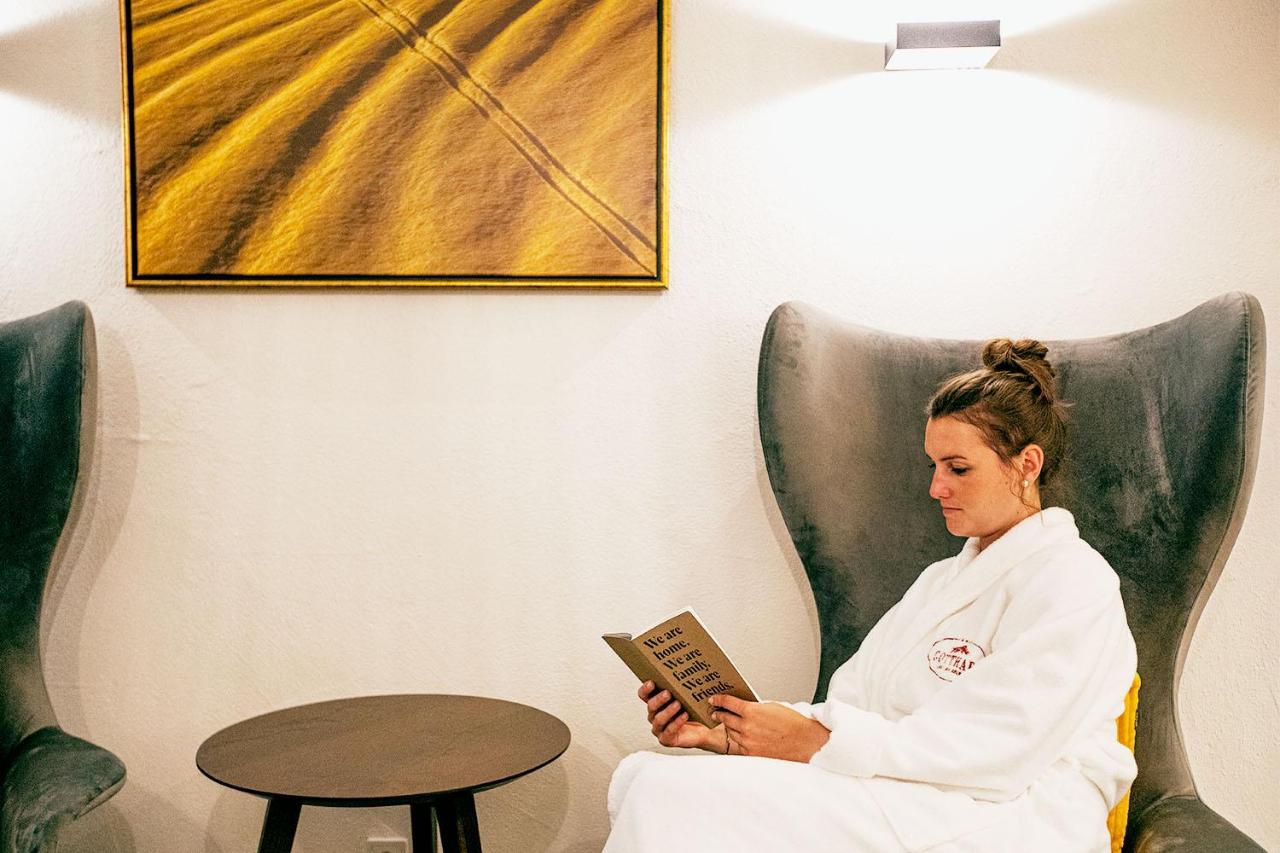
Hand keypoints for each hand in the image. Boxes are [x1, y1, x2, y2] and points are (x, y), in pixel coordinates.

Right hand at [638, 681, 725, 752]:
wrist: (704, 729)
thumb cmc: (694, 711)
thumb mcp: (687, 697)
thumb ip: (682, 686)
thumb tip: (686, 668)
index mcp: (656, 703)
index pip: (643, 695)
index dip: (645, 689)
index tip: (651, 682)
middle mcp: (654, 715)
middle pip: (650, 706)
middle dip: (658, 699)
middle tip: (668, 693)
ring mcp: (659, 728)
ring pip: (658, 719)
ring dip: (668, 711)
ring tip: (678, 704)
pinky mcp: (666, 739)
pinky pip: (668, 731)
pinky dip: (676, 723)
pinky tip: (684, 716)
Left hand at [709, 694, 830, 761]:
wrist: (805, 742)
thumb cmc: (792, 723)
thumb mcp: (771, 706)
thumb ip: (754, 707)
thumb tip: (742, 707)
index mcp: (751, 711)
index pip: (727, 702)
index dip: (718, 700)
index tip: (713, 699)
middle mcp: (747, 727)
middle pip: (725, 718)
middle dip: (719, 714)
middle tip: (716, 712)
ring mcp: (748, 741)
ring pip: (731, 732)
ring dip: (729, 727)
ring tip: (729, 724)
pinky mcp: (751, 753)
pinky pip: (739, 745)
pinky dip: (739, 740)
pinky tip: (741, 736)